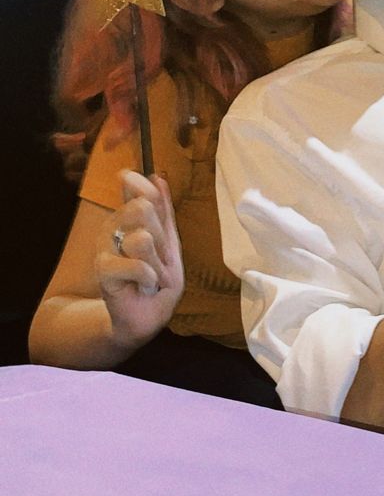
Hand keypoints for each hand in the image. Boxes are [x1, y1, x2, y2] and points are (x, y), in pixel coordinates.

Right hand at [95, 170, 184, 350]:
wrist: (144, 318)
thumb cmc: (158, 282)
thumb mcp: (169, 244)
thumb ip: (164, 213)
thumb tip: (159, 177)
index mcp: (129, 217)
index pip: (133, 185)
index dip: (144, 186)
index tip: (153, 195)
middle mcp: (114, 225)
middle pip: (143, 208)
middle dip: (162, 238)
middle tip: (160, 259)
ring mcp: (106, 246)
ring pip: (142, 238)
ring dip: (158, 263)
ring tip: (152, 276)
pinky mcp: (102, 269)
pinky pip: (138, 266)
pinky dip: (150, 280)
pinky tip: (143, 287)